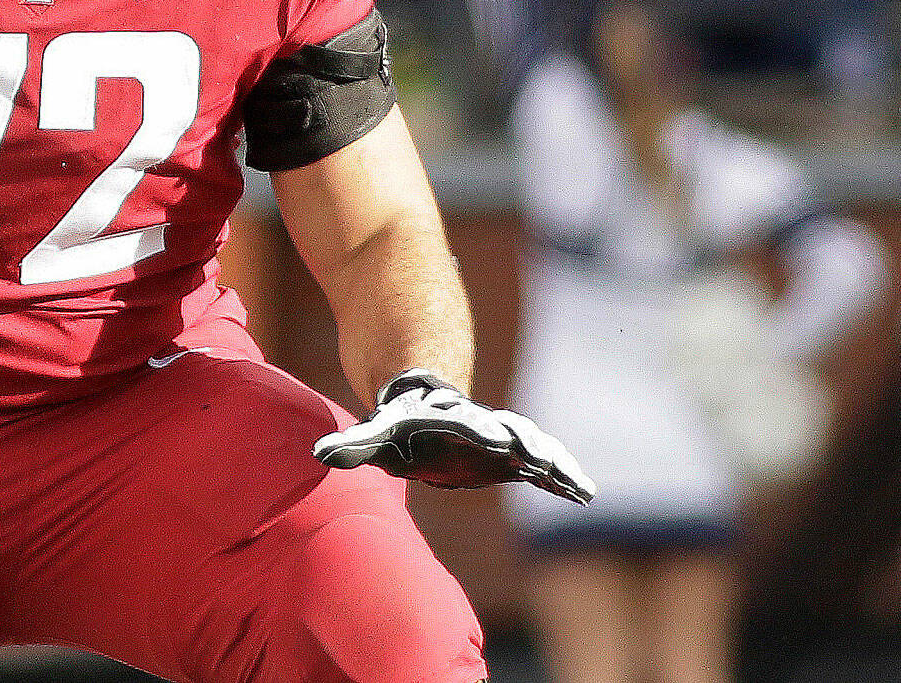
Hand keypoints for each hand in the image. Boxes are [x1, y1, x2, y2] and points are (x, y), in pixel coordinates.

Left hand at [314, 369, 595, 504]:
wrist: (428, 407)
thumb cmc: (401, 425)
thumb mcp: (378, 431)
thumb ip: (354, 443)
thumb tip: (318, 453)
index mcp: (448, 420)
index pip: (464, 423)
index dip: (479, 429)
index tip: (494, 436)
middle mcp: (480, 425)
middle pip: (507, 429)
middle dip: (525, 443)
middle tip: (542, 456)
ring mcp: (501, 438)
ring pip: (533, 444)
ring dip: (554, 462)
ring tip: (579, 485)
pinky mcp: (512, 455)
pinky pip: (541, 464)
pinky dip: (560, 475)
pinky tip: (582, 493)